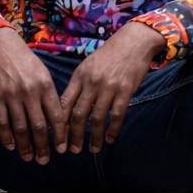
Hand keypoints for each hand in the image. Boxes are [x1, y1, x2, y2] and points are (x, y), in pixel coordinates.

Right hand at [0, 26, 66, 163]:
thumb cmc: (25, 59)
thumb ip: (49, 94)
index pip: (56, 116)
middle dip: (43, 146)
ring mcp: (12, 96)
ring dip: (25, 146)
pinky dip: (6, 137)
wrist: (0, 45)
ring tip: (28, 157)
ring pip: (20, 128)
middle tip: (44, 160)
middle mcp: (30, 92)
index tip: (62, 148)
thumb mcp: (43, 73)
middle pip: (39, 126)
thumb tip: (57, 118)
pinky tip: (11, 146)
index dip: (59, 135)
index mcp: (46, 86)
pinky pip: (2, 122)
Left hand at [60, 21, 166, 153]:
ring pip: (98, 118)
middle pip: (79, 115)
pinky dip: (113, 130)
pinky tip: (111, 139)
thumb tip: (69, 109)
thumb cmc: (109, 55)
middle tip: (73, 150)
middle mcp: (91, 83)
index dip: (61, 124)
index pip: (65, 104)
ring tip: (93, 149)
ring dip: (95, 137)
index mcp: (79, 77)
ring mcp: (109, 87)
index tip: (58, 138)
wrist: (133, 42)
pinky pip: (117, 115)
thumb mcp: (88, 66)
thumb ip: (79, 86)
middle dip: (75, 136)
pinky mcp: (125, 90)